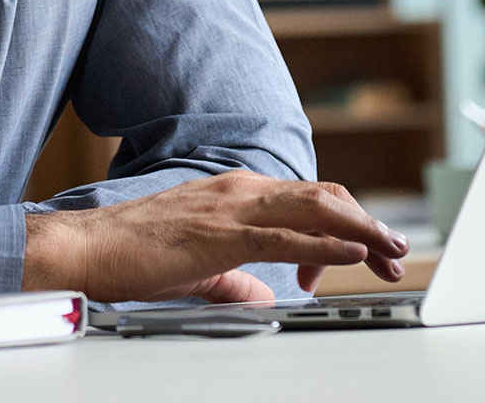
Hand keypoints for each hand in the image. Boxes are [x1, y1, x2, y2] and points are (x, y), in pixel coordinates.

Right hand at [21, 170, 408, 302]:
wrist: (89, 247)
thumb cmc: (135, 252)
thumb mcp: (199, 266)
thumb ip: (236, 278)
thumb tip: (265, 295)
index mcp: (235, 193)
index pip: (306, 200)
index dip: (344, 223)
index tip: (364, 253)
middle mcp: (240, 190)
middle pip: (322, 198)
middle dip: (365, 223)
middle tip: (395, 251)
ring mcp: (232, 207)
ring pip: (313, 209)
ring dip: (359, 229)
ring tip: (391, 248)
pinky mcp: (221, 234)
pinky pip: (285, 236)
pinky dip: (326, 243)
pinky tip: (352, 253)